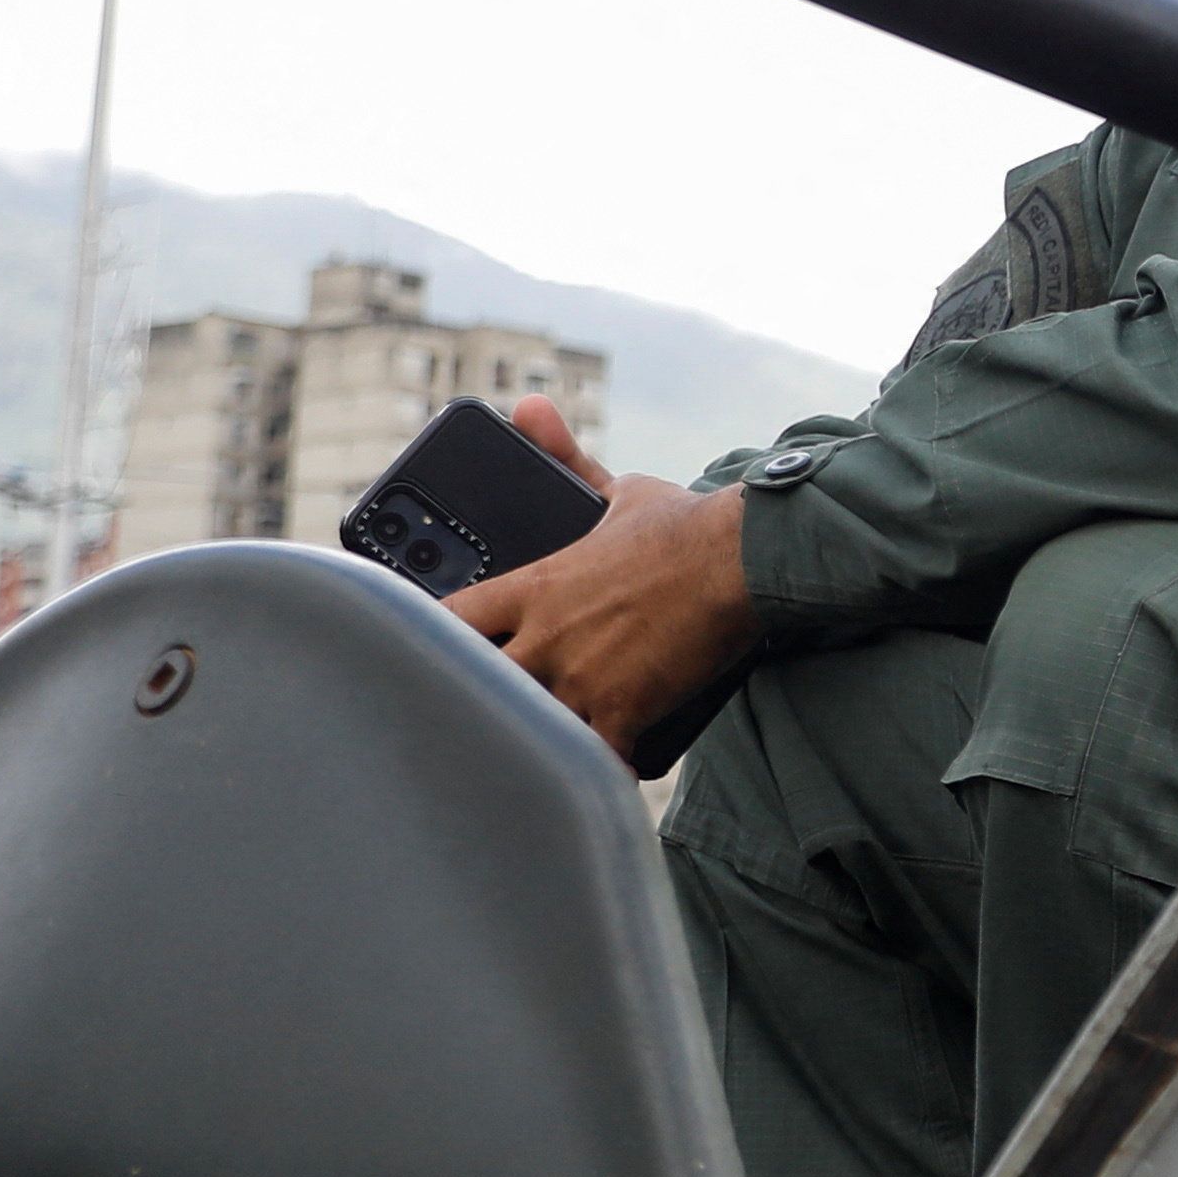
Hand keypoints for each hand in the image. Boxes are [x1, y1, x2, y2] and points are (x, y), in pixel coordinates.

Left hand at [451, 394, 757, 765]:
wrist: (744, 560)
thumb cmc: (686, 526)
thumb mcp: (619, 490)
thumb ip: (566, 461)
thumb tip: (528, 410)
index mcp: (535, 587)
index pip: (448, 623)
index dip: (433, 645)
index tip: (434, 656)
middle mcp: (545, 637)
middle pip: (476, 688)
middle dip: (482, 704)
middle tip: (488, 717)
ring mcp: (581, 679)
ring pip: (531, 730)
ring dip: (541, 740)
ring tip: (545, 753)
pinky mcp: (625, 710)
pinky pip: (598, 760)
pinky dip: (605, 767)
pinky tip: (616, 765)